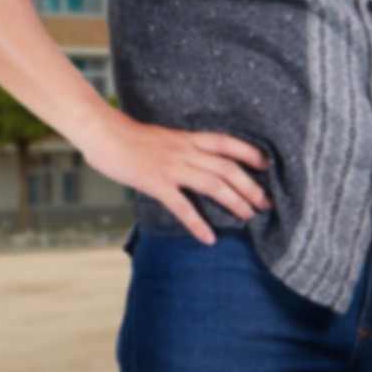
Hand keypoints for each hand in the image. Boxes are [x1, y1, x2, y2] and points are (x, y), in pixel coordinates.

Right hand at [78, 112, 271, 244]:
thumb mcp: (167, 137)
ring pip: (212, 185)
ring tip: (248, 218)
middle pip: (227, 168)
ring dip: (234, 202)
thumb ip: (186, 148)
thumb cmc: (132, 138)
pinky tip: (209, 238)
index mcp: (189, 139)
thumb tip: (202, 162)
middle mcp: (186, 151)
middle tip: (266, 204)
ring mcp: (172, 167)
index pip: (228, 143)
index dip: (251, 153)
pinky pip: (182, 206)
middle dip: (250, 186)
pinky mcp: (156, 182)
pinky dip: (198, 224)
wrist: (103, 133)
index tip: (269, 166)